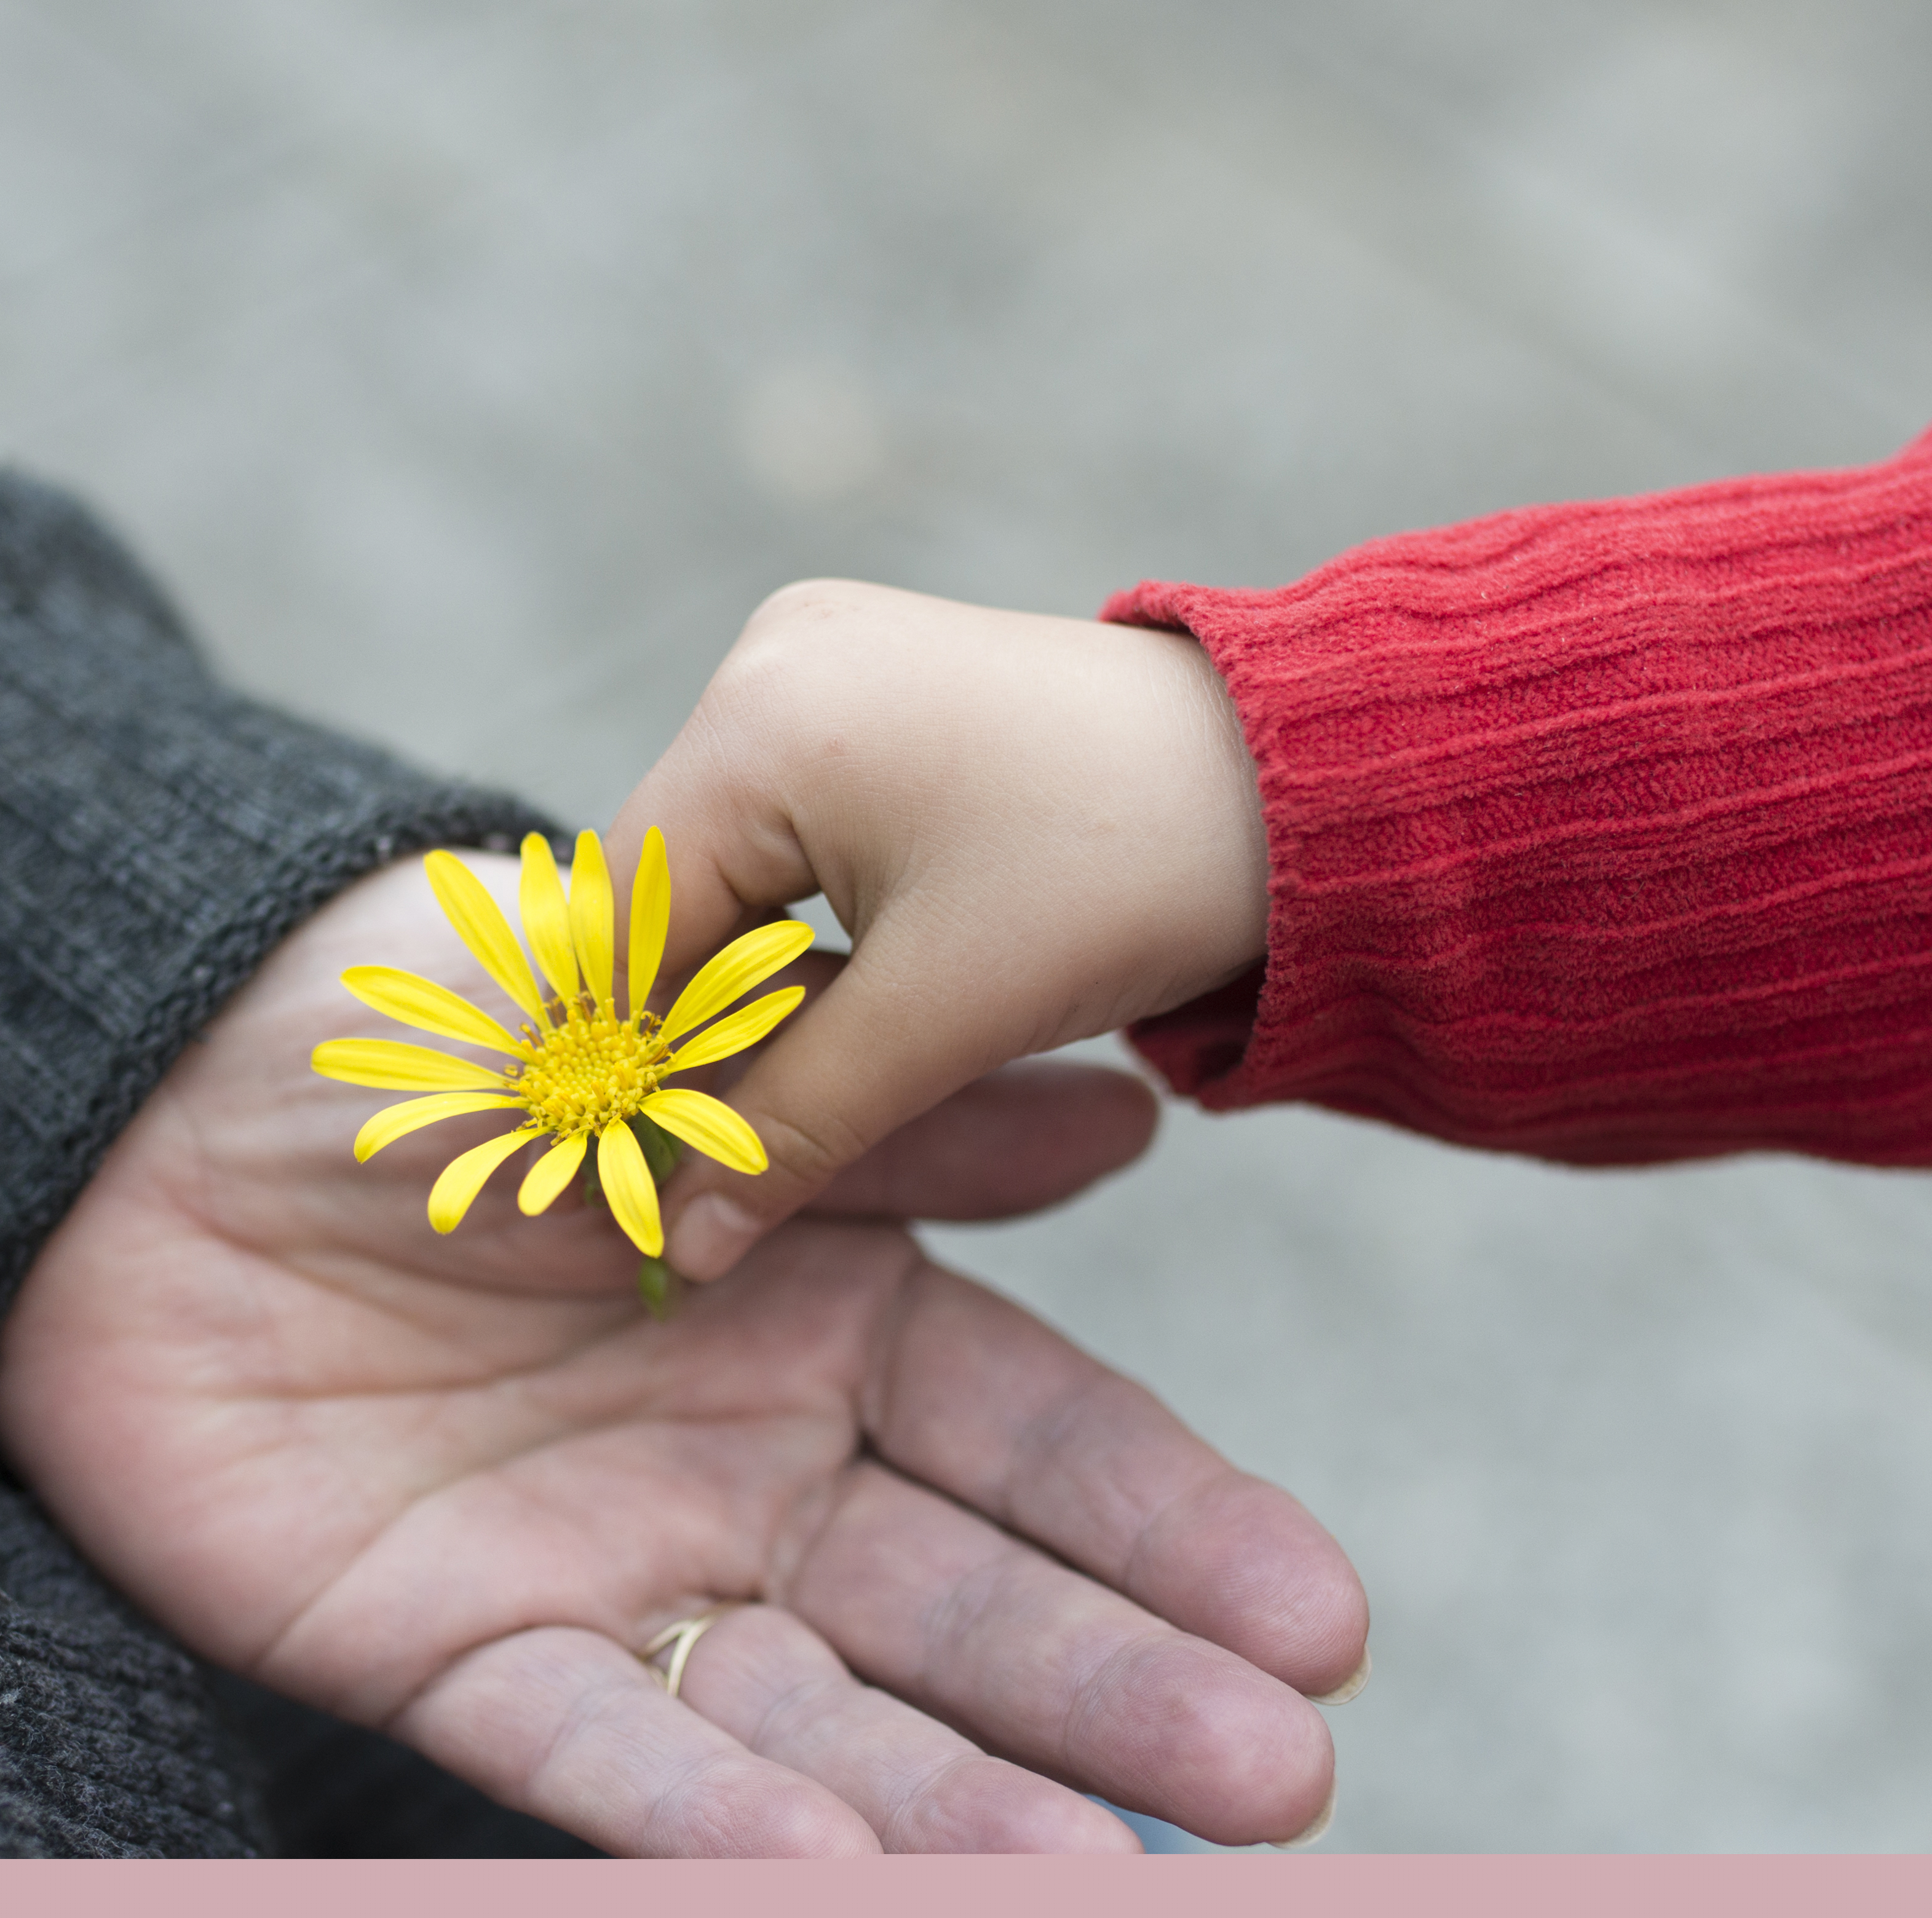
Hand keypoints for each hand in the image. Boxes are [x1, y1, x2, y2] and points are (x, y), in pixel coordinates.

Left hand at [0, 856, 1362, 1854]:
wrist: (145, 1101)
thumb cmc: (426, 1044)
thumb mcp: (669, 1041)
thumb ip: (888, 1107)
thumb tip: (1127, 1121)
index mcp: (824, 1315)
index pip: (1037, 1442)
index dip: (1173, 1529)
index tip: (1321, 1616)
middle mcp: (745, 1469)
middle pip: (961, 1606)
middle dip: (1114, 1694)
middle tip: (1279, 1785)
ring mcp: (609, 1571)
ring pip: (807, 1718)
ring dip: (947, 1808)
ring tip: (1096, 1891)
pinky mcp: (448, 1650)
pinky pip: (588, 1746)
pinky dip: (696, 1824)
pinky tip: (828, 1895)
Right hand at [610, 578, 1269, 1280]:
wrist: (1308, 778)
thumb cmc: (1127, 877)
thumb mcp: (940, 1020)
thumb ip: (790, 1131)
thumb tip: (680, 1246)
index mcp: (761, 722)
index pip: (622, 918)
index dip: (623, 1055)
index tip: (631, 1172)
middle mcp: (768, 661)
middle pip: (665, 884)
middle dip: (683, 1019)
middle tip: (695, 1151)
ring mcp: (818, 658)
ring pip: (724, 863)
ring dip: (743, 975)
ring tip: (772, 1083)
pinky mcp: (871, 683)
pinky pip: (784, 824)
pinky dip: (795, 918)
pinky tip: (835, 992)